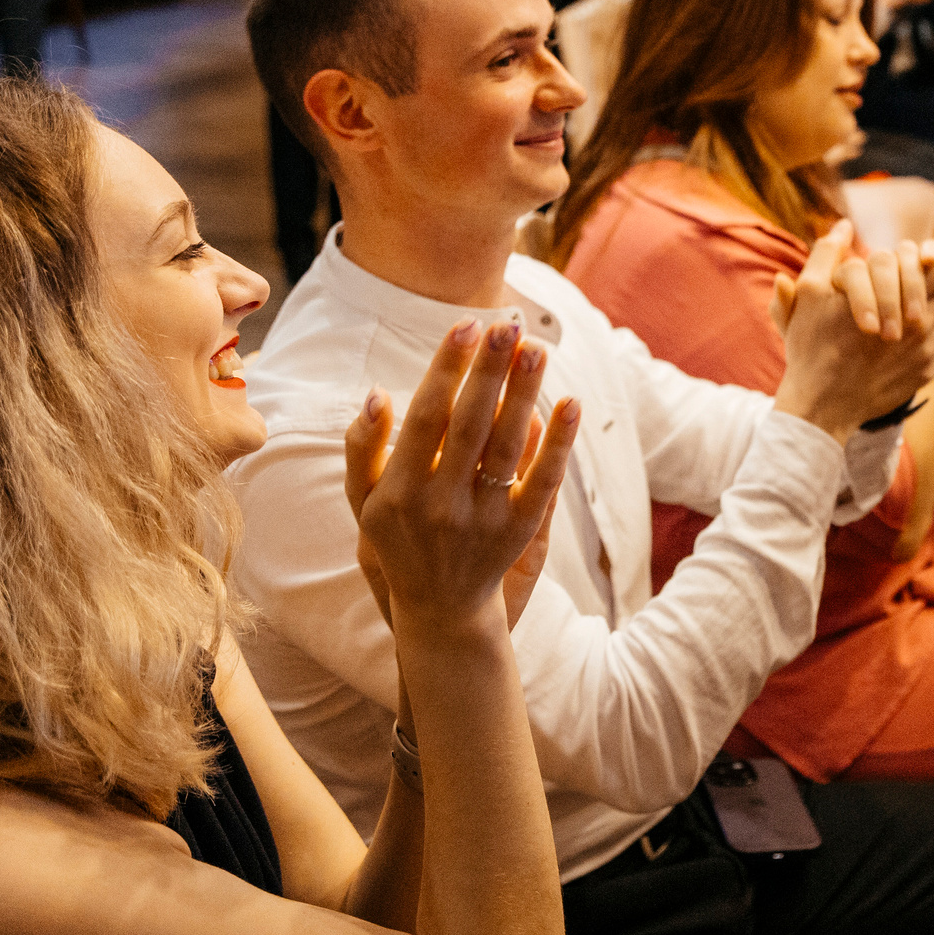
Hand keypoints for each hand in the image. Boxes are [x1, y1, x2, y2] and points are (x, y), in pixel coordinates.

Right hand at [343, 319, 579, 640]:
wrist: (439, 609)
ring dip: (524, 395)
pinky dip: (558, 443)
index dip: (446, 370)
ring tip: (536, 349)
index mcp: (399, 490)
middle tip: (505, 325)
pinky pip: (543, 482)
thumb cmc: (397, 539)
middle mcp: (440, 505)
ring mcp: (483, 519)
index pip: (426, 418)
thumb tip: (375, 393)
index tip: (464, 326)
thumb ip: (362, 448)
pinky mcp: (519, 532)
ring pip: (508, 447)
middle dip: (489, 372)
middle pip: (471, 425)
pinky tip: (571, 403)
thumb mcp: (364, 501)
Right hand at [769, 221, 933, 439]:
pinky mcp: (926, 374)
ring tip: (926, 296)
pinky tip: (922, 331)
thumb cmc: (813, 347)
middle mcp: (923, 326)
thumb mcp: (810, 293)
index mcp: (901, 299)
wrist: (821, 405)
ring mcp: (928, 353)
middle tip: (931, 267)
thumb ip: (827, 253)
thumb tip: (843, 226)